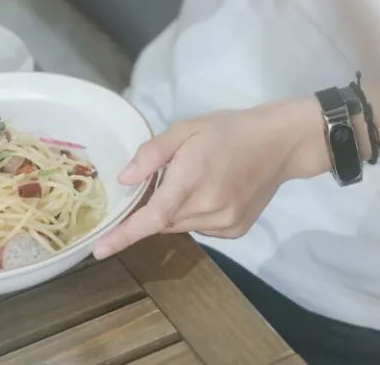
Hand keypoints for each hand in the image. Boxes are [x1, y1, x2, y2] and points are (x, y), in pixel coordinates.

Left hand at [92, 97, 331, 258]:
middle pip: (163, 221)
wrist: (279, 144)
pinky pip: (200, 229)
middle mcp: (209, 208)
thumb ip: (153, 154)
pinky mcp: (235, 231)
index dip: (124, 235)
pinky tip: (212, 192)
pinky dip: (195, 215)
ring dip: (175, 210)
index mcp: (192, 179)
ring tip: (195, 180)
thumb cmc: (229, 130)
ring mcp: (224, 223)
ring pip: (181, 226)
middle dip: (154, 207)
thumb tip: (124, 180)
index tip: (99, 251)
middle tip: (166, 179)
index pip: (152, 216)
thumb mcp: (186, 128)